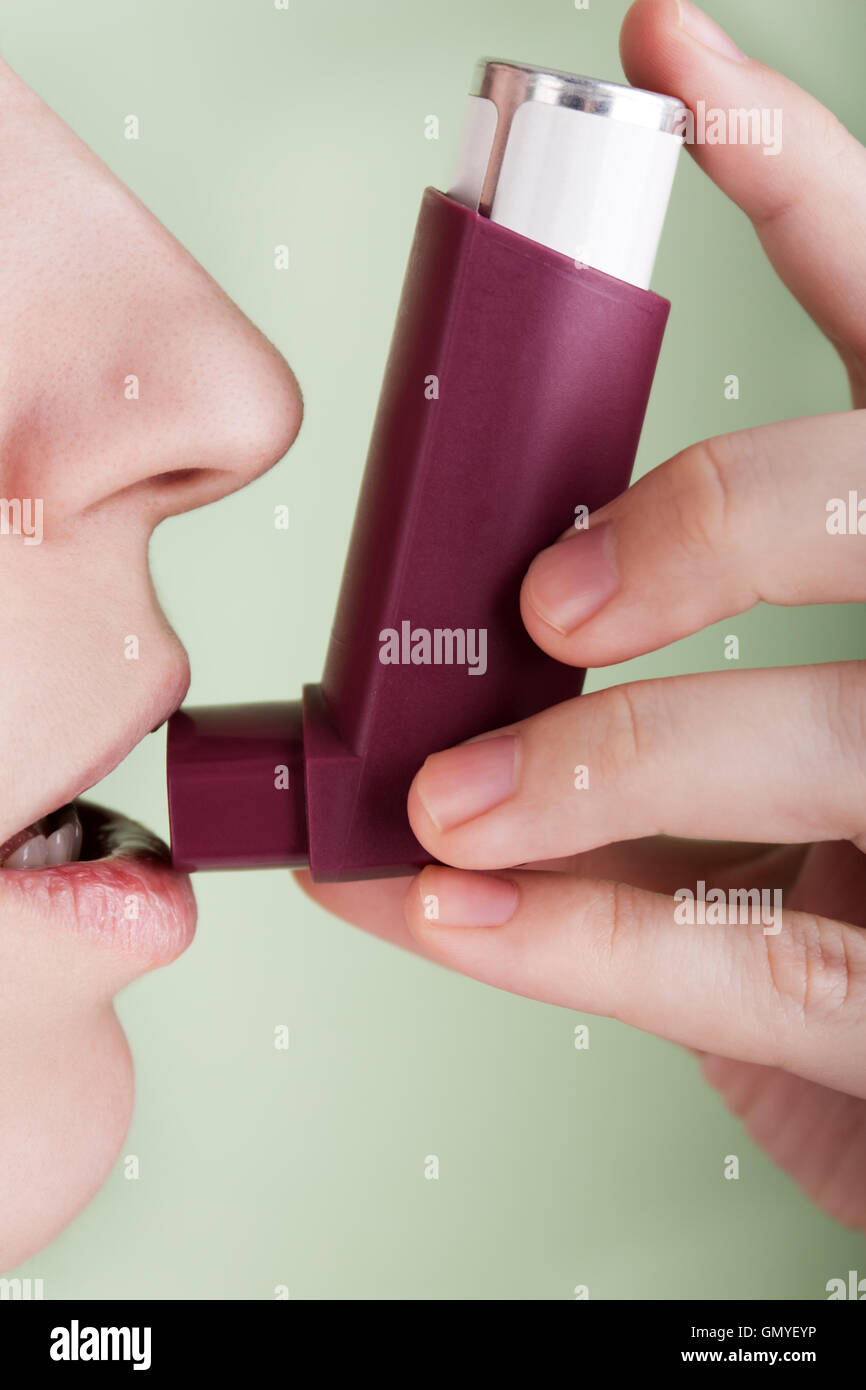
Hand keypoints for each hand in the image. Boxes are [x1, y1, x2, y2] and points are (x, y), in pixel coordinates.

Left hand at [300, 0, 865, 1234]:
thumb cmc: (816, 920)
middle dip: (704, 520)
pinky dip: (581, 939)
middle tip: (550, 598)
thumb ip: (606, 734)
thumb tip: (387, 735)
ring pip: (814, 734)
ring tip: (446, 809)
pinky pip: (753, 954)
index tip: (672, 70)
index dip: (808, 186)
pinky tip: (455, 916)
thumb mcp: (734, 798)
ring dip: (600, 765)